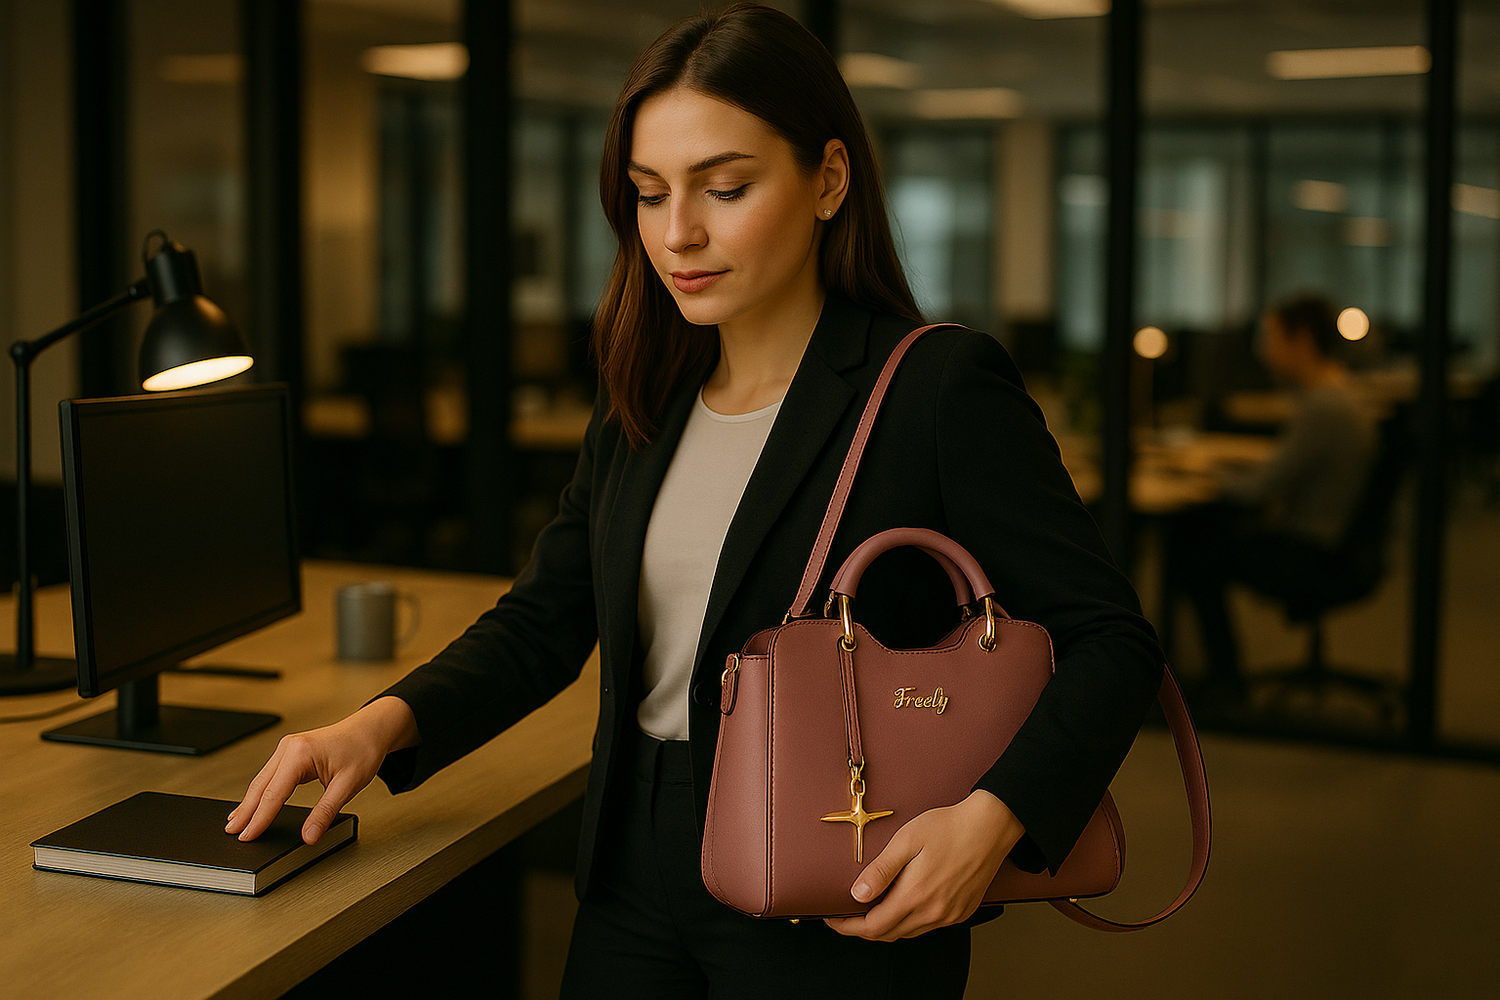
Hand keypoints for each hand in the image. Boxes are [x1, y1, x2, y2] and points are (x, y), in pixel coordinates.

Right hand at [225, 696, 419, 844]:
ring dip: (249, 802)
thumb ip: (326, 812)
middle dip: (246, 811)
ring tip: (236, 823)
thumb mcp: (348, 786)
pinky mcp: (290, 751)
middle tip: (231, 834)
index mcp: (300, 754)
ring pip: (262, 779)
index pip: (273, 794)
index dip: (259, 819)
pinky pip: (270, 774)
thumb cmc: (363, 751)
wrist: (371, 729)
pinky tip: (253, 803)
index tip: (246, 837)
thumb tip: (309, 836)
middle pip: (261, 786)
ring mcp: (288, 747)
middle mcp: (289, 747)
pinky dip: (260, 791)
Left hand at [823, 790, 1023, 940]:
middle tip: (845, 915)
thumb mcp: (906, 841)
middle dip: (862, 929)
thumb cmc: (948, 827)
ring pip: (908, 933)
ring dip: (885, 927)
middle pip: (888, 935)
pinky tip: (902, 905)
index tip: (833, 919)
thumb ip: (880, 871)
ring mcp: (949, 915)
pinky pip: (927, 927)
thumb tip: (857, 895)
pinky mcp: (961, 912)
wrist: (990, 827)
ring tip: (869, 910)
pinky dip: (908, 922)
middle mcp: (933, 912)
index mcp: (915, 895)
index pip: (873, 927)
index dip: (848, 927)